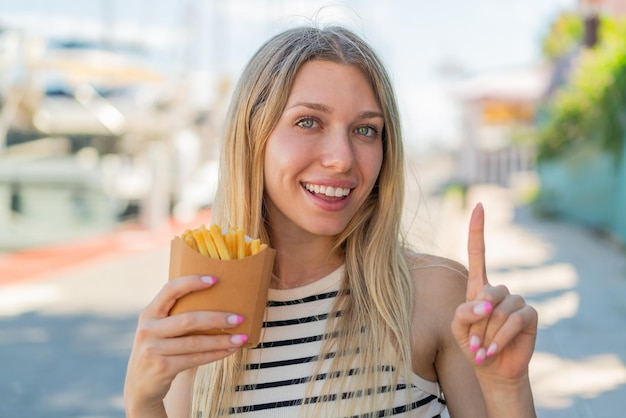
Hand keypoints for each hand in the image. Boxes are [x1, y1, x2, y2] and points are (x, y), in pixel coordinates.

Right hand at [124, 275, 247, 412]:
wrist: (140, 386)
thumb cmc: (159, 349)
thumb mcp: (159, 329)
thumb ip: (175, 315)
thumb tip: (217, 300)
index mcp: (149, 313)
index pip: (170, 290)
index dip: (191, 282)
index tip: (215, 280)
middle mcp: (148, 329)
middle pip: (188, 319)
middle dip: (217, 318)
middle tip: (239, 318)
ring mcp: (152, 350)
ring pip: (195, 342)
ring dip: (221, 340)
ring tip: (241, 337)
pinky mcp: (162, 368)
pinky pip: (195, 359)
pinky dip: (216, 354)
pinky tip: (230, 350)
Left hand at [451, 203, 537, 381]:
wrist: (493, 369)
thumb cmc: (473, 345)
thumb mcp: (458, 328)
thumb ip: (463, 313)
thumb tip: (485, 304)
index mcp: (478, 286)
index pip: (478, 252)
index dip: (477, 229)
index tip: (478, 205)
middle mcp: (498, 289)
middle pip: (487, 291)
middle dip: (477, 320)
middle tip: (473, 342)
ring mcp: (516, 300)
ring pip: (500, 309)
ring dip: (488, 333)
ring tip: (483, 349)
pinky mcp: (530, 314)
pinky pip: (515, 320)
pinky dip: (501, 338)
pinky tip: (493, 352)